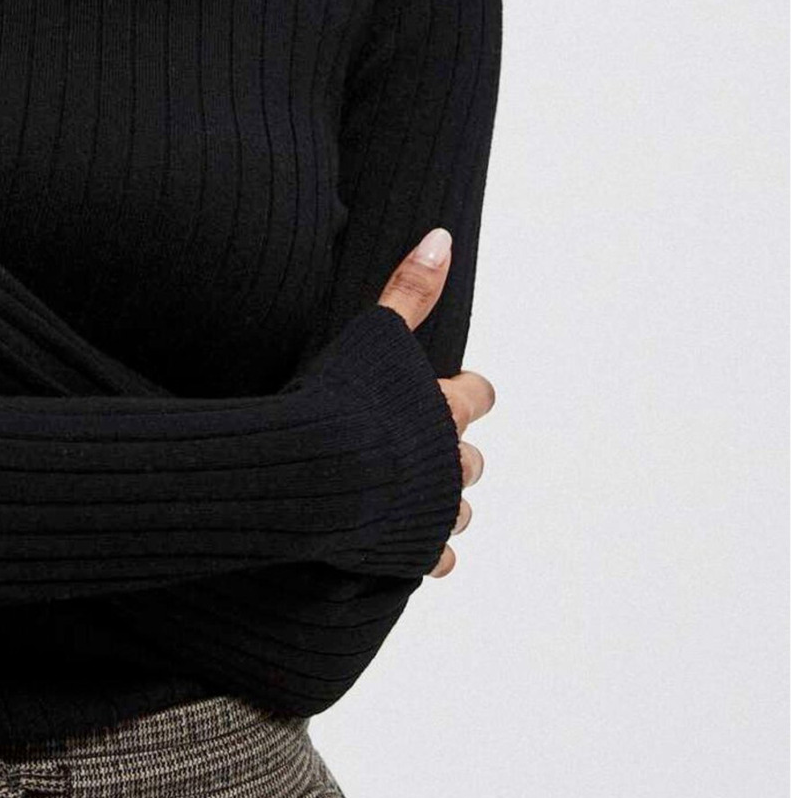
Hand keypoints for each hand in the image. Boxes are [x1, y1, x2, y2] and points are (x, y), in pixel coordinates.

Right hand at [376, 227, 493, 579]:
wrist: (319, 470)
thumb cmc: (342, 397)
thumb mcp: (376, 331)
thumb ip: (409, 288)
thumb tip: (442, 239)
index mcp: (445, 409)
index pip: (478, 395)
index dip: (466, 392)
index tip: (450, 392)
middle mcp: (449, 460)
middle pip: (471, 458)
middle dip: (452, 453)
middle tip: (421, 448)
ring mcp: (435, 509)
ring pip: (459, 509)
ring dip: (443, 504)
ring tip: (416, 499)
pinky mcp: (413, 549)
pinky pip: (435, 559)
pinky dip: (425, 554)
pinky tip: (409, 549)